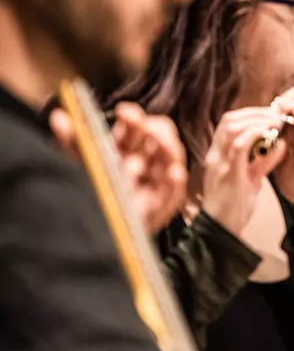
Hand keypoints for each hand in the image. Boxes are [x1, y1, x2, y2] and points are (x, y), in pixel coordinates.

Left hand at [51, 102, 188, 232]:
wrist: (89, 239)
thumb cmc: (89, 199)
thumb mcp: (79, 168)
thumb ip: (72, 143)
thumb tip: (59, 116)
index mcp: (124, 151)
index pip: (134, 128)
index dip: (132, 118)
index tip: (124, 112)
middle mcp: (144, 163)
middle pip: (159, 137)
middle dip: (155, 129)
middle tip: (146, 128)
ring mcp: (155, 183)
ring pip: (172, 159)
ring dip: (170, 148)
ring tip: (163, 144)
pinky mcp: (162, 205)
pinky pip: (174, 192)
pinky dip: (176, 182)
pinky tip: (174, 173)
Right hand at [199, 106, 290, 233]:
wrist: (221, 232)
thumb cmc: (234, 208)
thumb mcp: (251, 180)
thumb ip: (263, 161)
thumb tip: (281, 143)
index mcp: (217, 156)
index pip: (228, 123)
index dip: (250, 114)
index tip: (271, 116)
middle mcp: (214, 156)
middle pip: (229, 119)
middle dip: (255, 112)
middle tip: (278, 114)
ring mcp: (219, 164)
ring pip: (233, 127)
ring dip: (258, 119)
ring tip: (277, 121)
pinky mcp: (227, 174)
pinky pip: (240, 145)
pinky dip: (256, 133)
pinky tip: (271, 133)